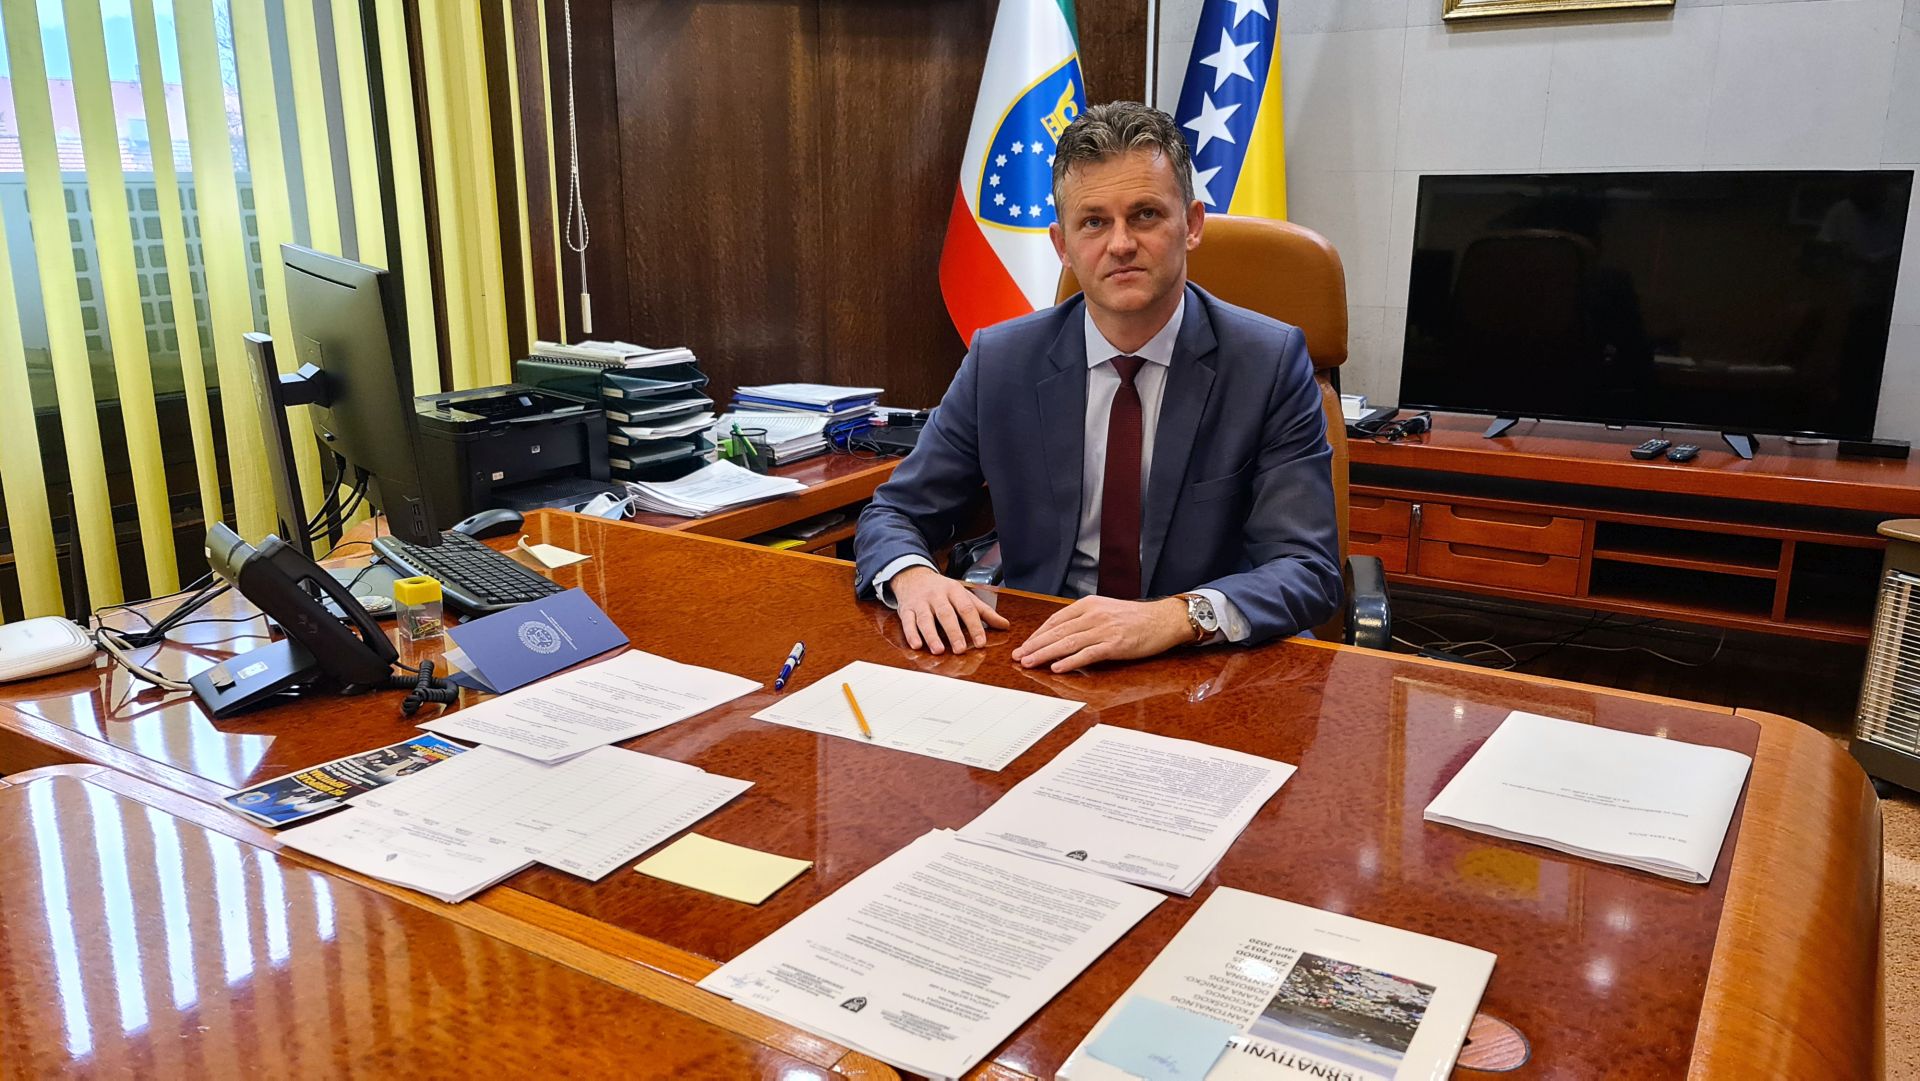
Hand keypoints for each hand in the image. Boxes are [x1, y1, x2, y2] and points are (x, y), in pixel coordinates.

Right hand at [890, 566, 1010, 654]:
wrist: (914, 576)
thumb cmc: (943, 590)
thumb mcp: (964, 596)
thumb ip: (984, 611)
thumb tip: (1005, 625)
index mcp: (955, 591)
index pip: (967, 608)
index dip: (974, 626)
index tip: (981, 642)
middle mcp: (937, 595)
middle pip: (946, 613)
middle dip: (954, 632)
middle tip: (960, 649)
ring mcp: (920, 602)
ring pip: (925, 619)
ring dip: (931, 635)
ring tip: (939, 650)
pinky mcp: (905, 609)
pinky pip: (907, 622)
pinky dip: (911, 634)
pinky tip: (916, 645)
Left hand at [1012, 596, 1192, 672]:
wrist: (1164, 619)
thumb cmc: (1136, 618)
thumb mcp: (1106, 611)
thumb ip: (1084, 620)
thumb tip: (1062, 635)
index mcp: (1089, 605)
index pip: (1055, 620)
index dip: (1038, 634)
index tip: (1025, 645)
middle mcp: (1094, 615)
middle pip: (1057, 632)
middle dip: (1035, 645)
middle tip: (1019, 656)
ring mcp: (1104, 629)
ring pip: (1068, 643)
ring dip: (1045, 654)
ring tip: (1030, 663)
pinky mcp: (1116, 644)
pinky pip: (1088, 654)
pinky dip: (1070, 661)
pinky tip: (1057, 668)